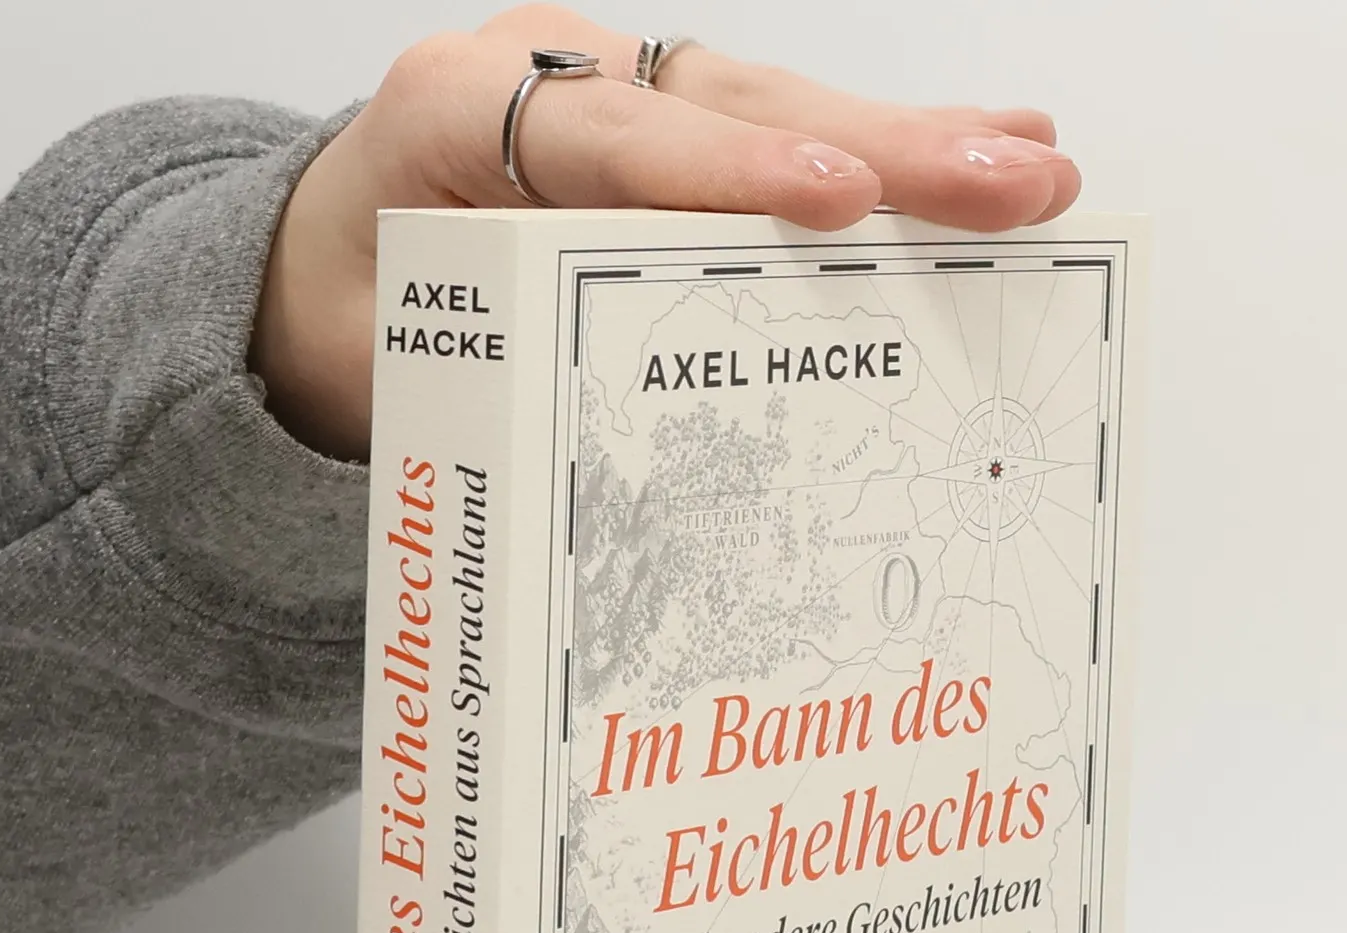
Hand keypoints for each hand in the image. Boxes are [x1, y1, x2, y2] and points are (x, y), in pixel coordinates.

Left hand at [250, 5, 1080, 460]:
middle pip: (725, 105)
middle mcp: (547, 75)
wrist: (312, 273)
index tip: (836, 201)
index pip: (605, 139)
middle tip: (1004, 185)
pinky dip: (880, 147)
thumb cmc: (355, 321)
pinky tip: (985, 142)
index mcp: (448, 115)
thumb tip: (616, 445)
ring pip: (774, 105)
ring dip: (911, 144)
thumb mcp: (382, 364)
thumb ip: (479, 375)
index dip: (726, 171)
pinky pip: (777, 128)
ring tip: (1034, 169)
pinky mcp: (665, 121)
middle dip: (876, 147)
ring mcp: (616, 84)